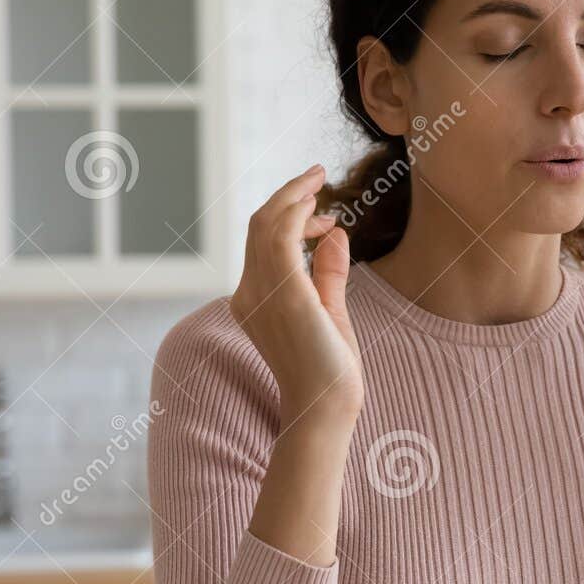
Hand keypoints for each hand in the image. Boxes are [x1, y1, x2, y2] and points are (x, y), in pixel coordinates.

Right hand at [230, 164, 363, 426]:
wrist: (327, 407)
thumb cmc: (329, 371)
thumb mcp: (329, 312)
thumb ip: (328, 274)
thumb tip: (334, 234)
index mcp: (253, 300)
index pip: (262, 243)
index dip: (289, 219)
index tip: (323, 217)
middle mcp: (248, 294)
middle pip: (259, 226)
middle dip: (288, 196)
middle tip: (316, 176)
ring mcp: (261, 293)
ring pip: (265, 224)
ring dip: (293, 196)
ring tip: (317, 179)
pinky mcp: (284, 292)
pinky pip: (280, 236)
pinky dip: (296, 212)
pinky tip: (318, 207)